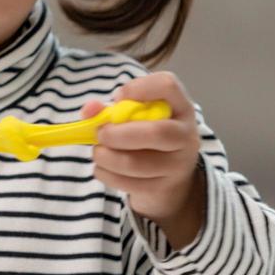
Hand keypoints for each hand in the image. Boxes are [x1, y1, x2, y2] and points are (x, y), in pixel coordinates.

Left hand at [81, 71, 205, 250]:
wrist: (169, 178)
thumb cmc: (148, 137)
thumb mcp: (135, 118)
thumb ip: (110, 109)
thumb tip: (89, 109)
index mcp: (180, 107)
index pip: (168, 86)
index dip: (139, 88)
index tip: (118, 97)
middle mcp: (185, 135)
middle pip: (157, 132)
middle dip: (119, 134)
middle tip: (101, 133)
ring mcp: (177, 165)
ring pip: (138, 164)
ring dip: (107, 157)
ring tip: (98, 152)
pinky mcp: (163, 188)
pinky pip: (130, 184)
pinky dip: (107, 175)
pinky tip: (102, 168)